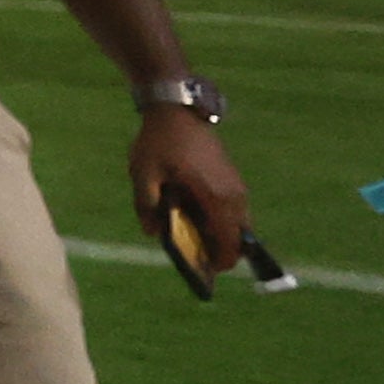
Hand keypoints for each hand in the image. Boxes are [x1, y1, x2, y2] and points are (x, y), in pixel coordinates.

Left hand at [129, 104, 251, 275]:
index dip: (220, 261)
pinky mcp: (234, 180)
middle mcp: (234, 195)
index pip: (228, 242)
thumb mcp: (143, 174)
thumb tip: (153, 233)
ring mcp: (237, 186)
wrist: (178, 111)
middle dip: (220, 251)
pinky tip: (195, 217)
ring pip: (239, 224)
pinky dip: (221, 220)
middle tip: (196, 256)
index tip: (206, 271)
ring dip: (220, 235)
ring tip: (192, 236)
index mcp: (215, 198)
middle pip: (239, 238)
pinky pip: (234, 210)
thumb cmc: (159, 143)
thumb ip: (146, 205)